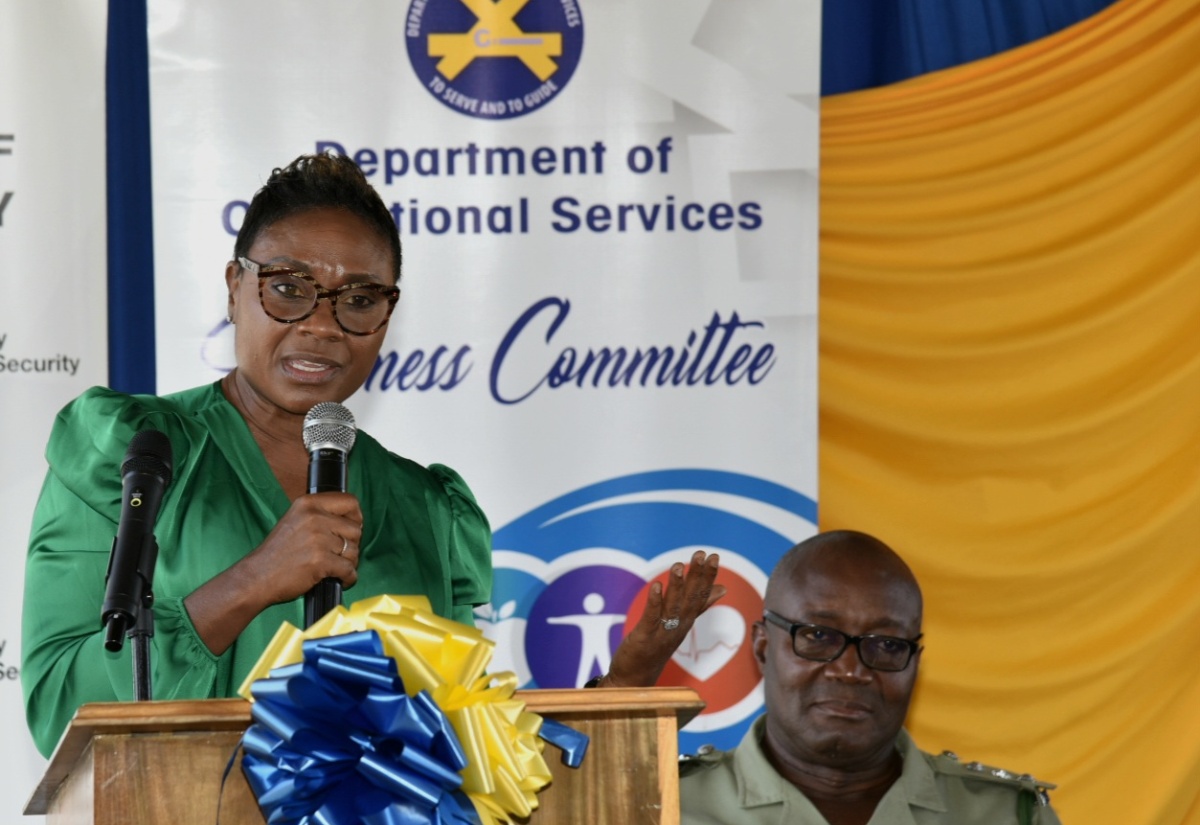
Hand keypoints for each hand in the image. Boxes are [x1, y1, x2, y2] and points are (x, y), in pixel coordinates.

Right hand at [185, 491, 362, 654]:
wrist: (256, 577)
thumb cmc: (277, 553)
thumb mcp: (295, 520)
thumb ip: (320, 515)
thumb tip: (351, 520)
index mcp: (308, 503)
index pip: (350, 501)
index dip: (356, 517)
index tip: (351, 528)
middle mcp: (314, 517)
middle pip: (355, 529)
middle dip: (352, 545)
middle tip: (339, 554)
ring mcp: (318, 539)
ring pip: (354, 551)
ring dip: (349, 563)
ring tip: (335, 567)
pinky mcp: (320, 561)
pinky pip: (349, 570)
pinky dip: (349, 578)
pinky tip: (340, 579)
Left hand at [601, 550, 725, 687]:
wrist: (637, 680)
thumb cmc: (657, 648)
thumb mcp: (681, 624)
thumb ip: (700, 605)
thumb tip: (722, 588)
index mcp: (686, 621)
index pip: (701, 596)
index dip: (708, 576)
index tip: (714, 556)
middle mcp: (678, 626)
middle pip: (690, 599)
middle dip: (697, 576)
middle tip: (703, 555)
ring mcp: (662, 633)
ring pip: (672, 607)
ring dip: (676, 586)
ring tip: (679, 565)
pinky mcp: (644, 638)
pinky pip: (651, 618)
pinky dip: (655, 602)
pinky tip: (656, 586)